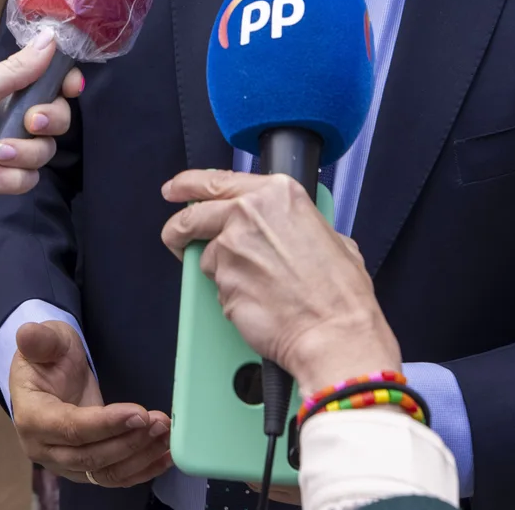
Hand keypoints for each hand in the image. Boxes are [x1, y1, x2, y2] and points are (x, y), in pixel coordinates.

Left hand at [0, 32, 82, 221]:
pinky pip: (28, 180)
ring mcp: (12, 149)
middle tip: (27, 125)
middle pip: (57, 119)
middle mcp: (14, 117)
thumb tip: (51, 37)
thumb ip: (16, 68)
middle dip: (46, 123)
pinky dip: (8, 180)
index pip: (51, 82)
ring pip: (44, 153)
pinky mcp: (7, 178)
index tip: (69, 89)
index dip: (66, 84)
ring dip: (20, 156)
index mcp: (7, 90)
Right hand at [9, 321, 171, 486]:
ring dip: (139, 457)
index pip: (70, 428)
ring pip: (105, 473)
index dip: (106, 424)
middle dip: (129, 441)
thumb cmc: (48, 357)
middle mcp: (43, 449)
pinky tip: (164, 457)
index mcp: (31, 417)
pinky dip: (141, 470)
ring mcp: (63, 464)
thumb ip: (40, 340)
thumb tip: (28, 334)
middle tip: (158, 422)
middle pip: (90, 457)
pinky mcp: (83, 470)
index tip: (139, 413)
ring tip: (165, 434)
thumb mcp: (46, 341)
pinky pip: (113, 478)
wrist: (48, 376)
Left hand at [161, 171, 400, 389]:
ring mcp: (230, 248)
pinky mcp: (221, 282)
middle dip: (178, 228)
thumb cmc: (339, 292)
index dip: (187, 185)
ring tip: (254, 288)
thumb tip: (288, 230)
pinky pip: (218, 287)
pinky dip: (232, 296)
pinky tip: (259, 303)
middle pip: (192, 216)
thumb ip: (297, 224)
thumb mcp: (331, 236)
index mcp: (276, 194)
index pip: (215, 181)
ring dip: (221, 272)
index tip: (175, 190)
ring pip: (207, 257)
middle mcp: (247, 214)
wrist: (334, 333)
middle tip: (176, 237)